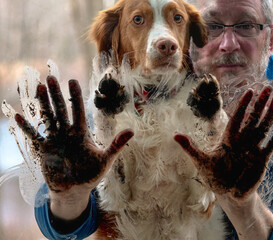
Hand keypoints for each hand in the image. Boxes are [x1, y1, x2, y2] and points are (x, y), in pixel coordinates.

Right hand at [15, 75, 133, 192]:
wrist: (75, 190)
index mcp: (81, 133)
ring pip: (48, 118)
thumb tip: (132, 131)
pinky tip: (18, 116)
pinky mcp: (44, 150)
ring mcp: (55, 140)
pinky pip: (34, 136)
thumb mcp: (106, 159)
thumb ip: (116, 145)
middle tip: (51, 77)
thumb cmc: (91, 174)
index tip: (72, 80)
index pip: (78, 111)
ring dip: (43, 103)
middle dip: (56, 94)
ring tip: (38, 87)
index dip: (76, 97)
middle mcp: (67, 133)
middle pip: (61, 110)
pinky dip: (26, 127)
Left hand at [175, 87, 272, 198]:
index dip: (243, 105)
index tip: (249, 91)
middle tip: (268, 88)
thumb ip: (190, 147)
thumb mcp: (200, 161)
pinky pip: (272, 144)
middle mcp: (242, 140)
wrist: (227, 192)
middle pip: (252, 118)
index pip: (237, 118)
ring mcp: (253, 148)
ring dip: (271, 113)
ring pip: (263, 127)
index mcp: (228, 139)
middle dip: (260, 104)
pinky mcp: (261, 159)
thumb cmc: (213, 175)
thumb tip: (174, 135)